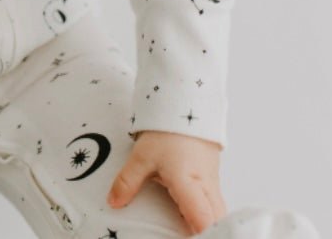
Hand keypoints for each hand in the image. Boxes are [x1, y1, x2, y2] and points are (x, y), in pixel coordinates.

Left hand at [106, 130, 225, 234]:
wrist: (184, 106)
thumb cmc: (165, 132)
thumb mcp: (141, 157)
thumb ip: (128, 182)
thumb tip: (114, 203)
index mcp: (189, 184)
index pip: (203, 221)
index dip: (200, 237)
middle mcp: (206, 188)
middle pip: (215, 223)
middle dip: (205, 234)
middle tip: (183, 236)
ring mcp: (212, 184)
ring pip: (217, 215)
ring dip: (206, 225)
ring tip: (186, 232)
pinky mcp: (212, 180)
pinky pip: (214, 205)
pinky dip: (205, 215)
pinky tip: (189, 219)